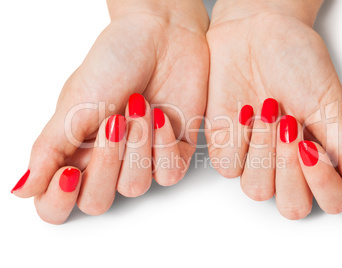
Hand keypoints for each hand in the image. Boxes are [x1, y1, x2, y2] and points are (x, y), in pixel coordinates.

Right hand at [11, 0, 209, 223]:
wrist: (161, 36)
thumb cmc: (115, 61)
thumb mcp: (75, 103)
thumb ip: (50, 148)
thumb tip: (21, 190)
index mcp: (75, 150)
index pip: (58, 203)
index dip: (60, 200)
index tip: (69, 173)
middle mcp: (107, 160)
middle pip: (98, 201)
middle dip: (106, 163)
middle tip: (112, 123)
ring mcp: (141, 158)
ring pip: (136, 188)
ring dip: (138, 146)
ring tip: (139, 106)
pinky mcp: (173, 152)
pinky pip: (169, 174)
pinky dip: (165, 146)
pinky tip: (160, 116)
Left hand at [205, 0, 341, 218]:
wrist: (256, 32)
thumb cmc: (295, 61)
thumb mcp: (328, 104)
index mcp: (318, 157)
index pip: (330, 200)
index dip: (323, 182)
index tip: (313, 146)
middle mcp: (286, 164)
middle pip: (291, 205)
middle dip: (290, 168)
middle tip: (290, 126)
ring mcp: (254, 158)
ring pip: (256, 191)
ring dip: (263, 153)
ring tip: (268, 112)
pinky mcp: (225, 146)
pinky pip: (228, 167)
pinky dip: (238, 140)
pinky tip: (244, 111)